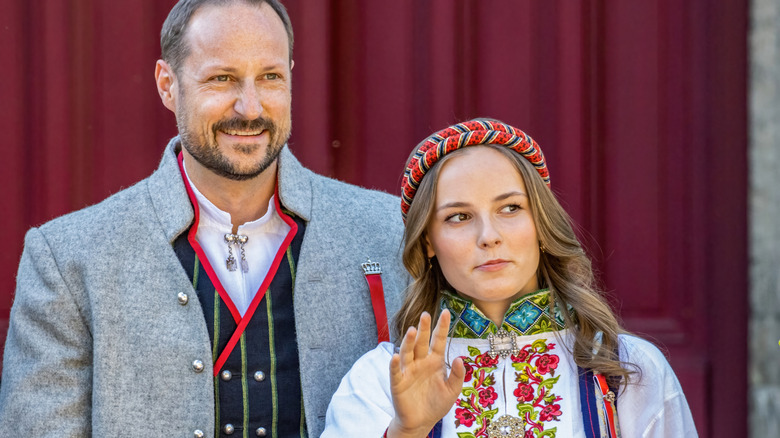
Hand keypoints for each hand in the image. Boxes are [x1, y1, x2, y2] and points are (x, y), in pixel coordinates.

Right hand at [386, 310, 465, 437]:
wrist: (421, 423)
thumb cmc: (436, 404)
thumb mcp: (452, 391)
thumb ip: (458, 376)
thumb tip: (459, 358)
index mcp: (435, 361)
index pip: (439, 341)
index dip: (442, 327)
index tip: (446, 312)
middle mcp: (420, 362)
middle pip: (422, 342)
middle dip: (424, 328)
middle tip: (426, 314)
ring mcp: (408, 371)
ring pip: (408, 352)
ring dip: (410, 341)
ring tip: (413, 330)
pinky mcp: (398, 382)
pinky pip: (396, 371)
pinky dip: (395, 364)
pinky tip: (396, 356)